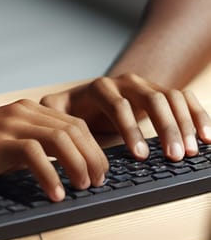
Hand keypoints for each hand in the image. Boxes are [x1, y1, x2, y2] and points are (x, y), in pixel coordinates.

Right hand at [0, 98, 108, 201]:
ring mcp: (7, 125)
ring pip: (61, 138)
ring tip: (83, 188)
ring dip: (79, 165)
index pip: (73, 122)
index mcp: (24, 110)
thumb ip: (28, 145)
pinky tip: (55, 195)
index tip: (100, 172)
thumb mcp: (1, 142)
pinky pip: (35, 155)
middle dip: (94, 157)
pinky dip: (51, 176)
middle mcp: (20, 112)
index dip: (93, 148)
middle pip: (74, 129)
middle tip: (98, 183)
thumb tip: (61, 166)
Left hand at [40, 73, 210, 160]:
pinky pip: (185, 98)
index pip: (118, 104)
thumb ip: (50, 117)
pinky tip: (207, 137)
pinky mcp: (162, 93)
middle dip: (164, 128)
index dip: (130, 129)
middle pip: (151, 98)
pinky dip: (198, 115)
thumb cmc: (73, 110)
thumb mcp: (57, 112)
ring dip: (183, 124)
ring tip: (190, 152)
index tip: (141, 155)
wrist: (92, 96)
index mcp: (99, 87)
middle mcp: (125, 82)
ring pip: (171, 97)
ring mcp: (146, 86)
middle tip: (174, 157)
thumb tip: (44, 131)